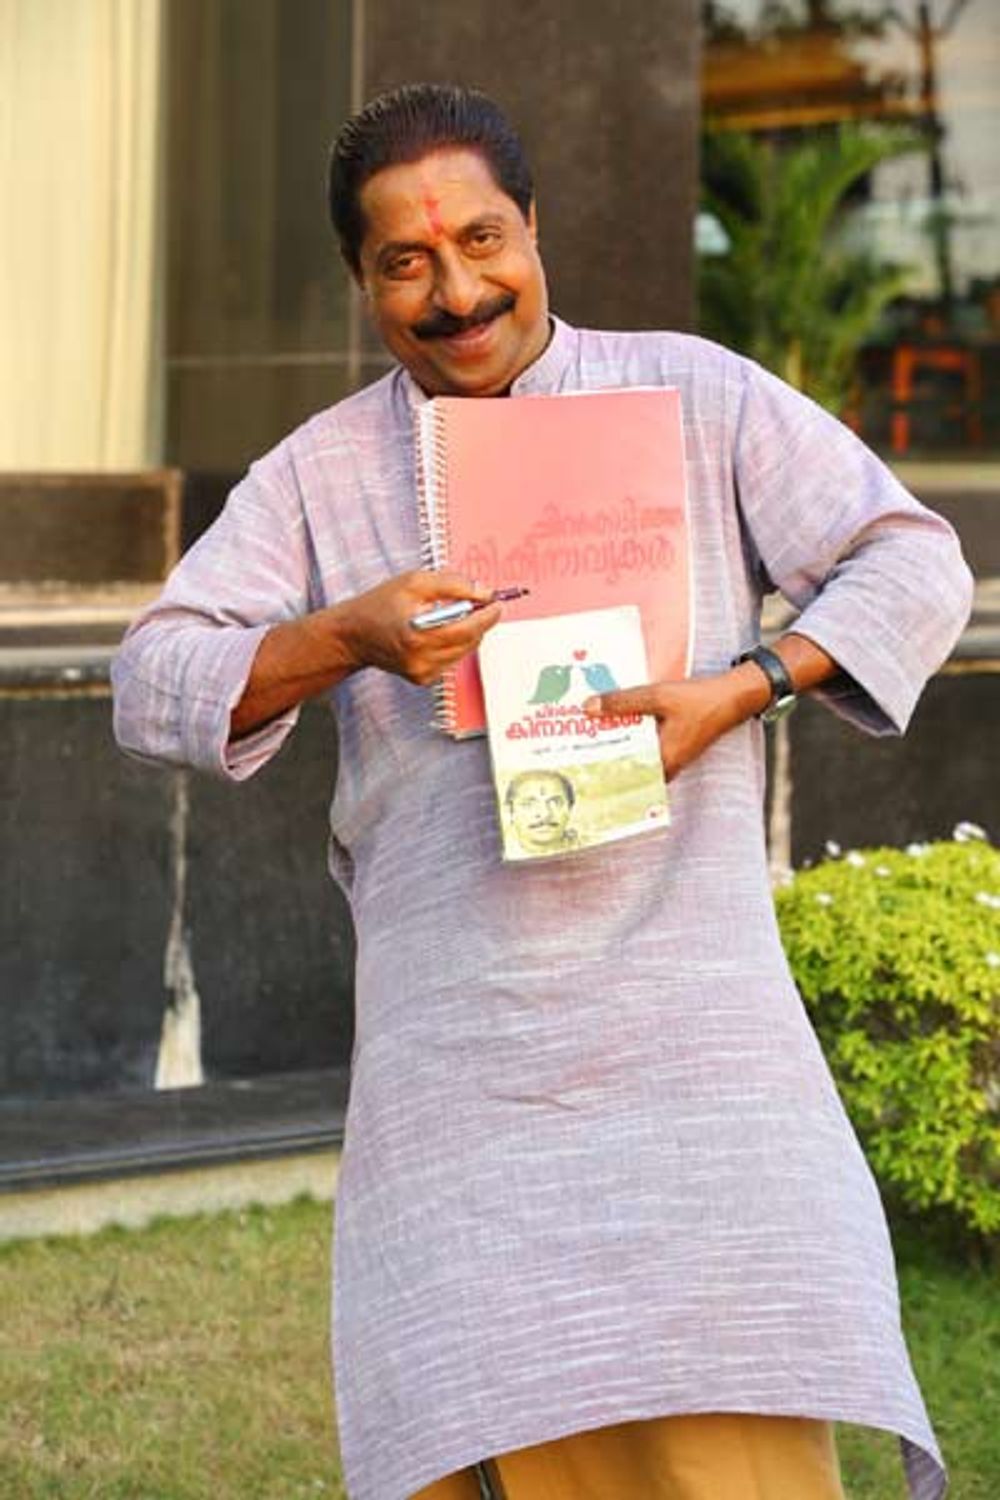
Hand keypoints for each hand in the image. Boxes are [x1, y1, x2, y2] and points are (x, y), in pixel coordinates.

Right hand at [337, 570, 501, 684]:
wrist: (353, 635)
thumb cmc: (380, 604)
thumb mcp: (414, 582)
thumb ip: (452, 584)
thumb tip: (484, 592)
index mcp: (417, 634)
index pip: (466, 629)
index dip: (486, 616)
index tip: (496, 603)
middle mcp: (421, 658)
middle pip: (469, 642)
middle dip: (480, 622)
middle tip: (480, 604)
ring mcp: (422, 672)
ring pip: (464, 652)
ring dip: (468, 633)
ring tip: (456, 615)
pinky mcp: (423, 679)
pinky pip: (452, 660)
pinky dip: (453, 644)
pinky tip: (439, 632)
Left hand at [583, 671, 766, 779]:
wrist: (732, 697)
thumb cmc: (699, 701)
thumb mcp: (658, 697)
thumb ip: (623, 702)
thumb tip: (588, 707)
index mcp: (661, 762)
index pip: (622, 777)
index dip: (598, 773)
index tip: (573, 768)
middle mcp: (665, 766)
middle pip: (626, 766)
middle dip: (602, 756)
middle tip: (572, 747)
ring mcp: (670, 756)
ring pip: (635, 755)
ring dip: (615, 744)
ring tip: (586, 734)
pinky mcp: (672, 745)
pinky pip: (645, 745)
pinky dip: (630, 737)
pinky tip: (616, 723)